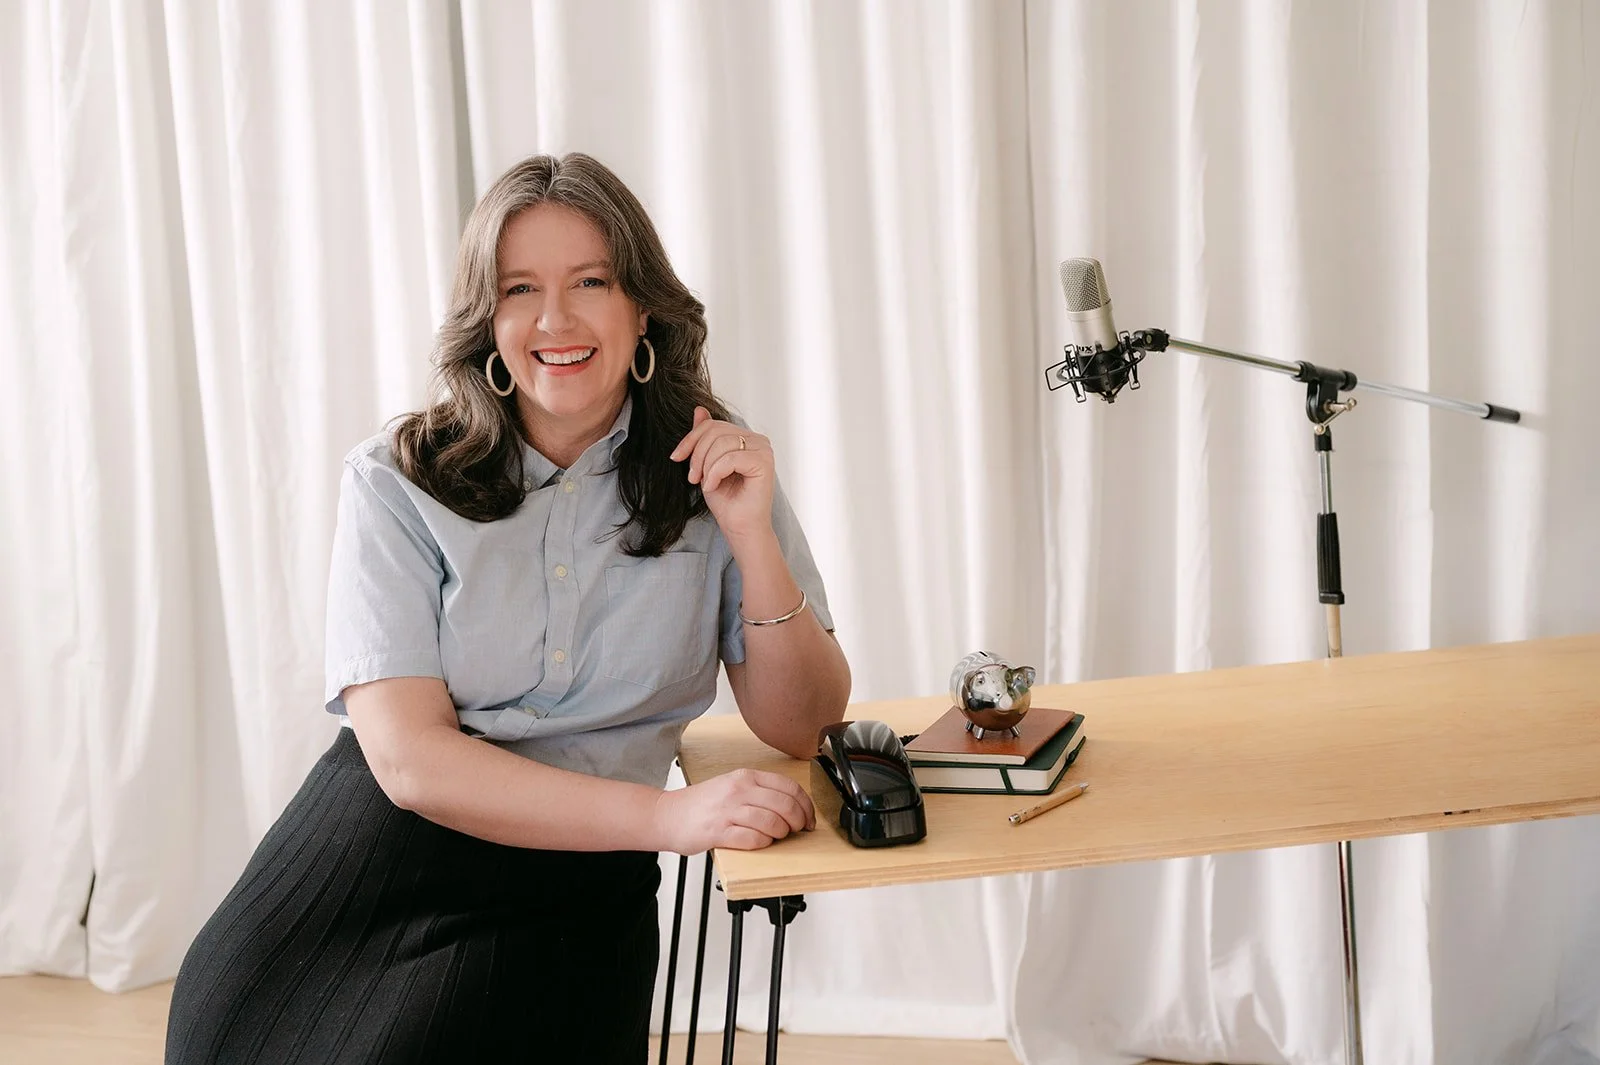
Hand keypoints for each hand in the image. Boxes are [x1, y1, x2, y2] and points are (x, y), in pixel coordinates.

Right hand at [652, 768, 815, 853]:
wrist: (668, 815)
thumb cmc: (702, 804)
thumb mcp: (732, 786)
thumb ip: (760, 792)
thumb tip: (793, 805)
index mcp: (746, 777)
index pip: (789, 787)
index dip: (806, 805)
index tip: (809, 818)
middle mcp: (738, 790)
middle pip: (785, 805)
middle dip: (798, 822)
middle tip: (797, 831)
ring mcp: (728, 810)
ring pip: (772, 823)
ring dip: (780, 834)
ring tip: (775, 837)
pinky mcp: (719, 832)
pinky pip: (753, 839)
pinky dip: (762, 844)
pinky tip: (758, 842)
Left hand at [669, 406, 774, 541]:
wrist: (739, 528)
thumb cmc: (727, 501)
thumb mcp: (706, 465)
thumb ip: (704, 438)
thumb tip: (699, 409)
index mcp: (745, 438)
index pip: (713, 425)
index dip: (690, 439)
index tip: (676, 457)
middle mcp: (758, 440)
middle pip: (716, 430)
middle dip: (697, 454)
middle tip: (692, 478)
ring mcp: (763, 450)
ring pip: (721, 443)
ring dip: (705, 466)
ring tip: (704, 483)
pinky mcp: (764, 462)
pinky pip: (730, 458)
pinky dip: (715, 473)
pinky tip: (714, 486)